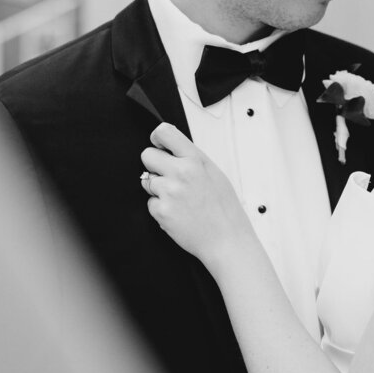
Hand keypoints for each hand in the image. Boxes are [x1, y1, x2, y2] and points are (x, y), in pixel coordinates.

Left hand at [140, 123, 251, 269]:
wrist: (226, 240)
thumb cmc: (225, 210)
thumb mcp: (215, 174)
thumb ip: (192, 159)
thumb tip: (172, 150)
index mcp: (196, 160)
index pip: (164, 132)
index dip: (157, 138)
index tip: (158, 144)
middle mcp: (181, 172)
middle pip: (147, 155)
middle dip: (154, 165)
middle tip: (168, 177)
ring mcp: (169, 192)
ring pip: (147, 181)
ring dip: (158, 189)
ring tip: (179, 200)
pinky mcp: (161, 211)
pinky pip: (150, 203)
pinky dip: (160, 208)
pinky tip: (178, 213)